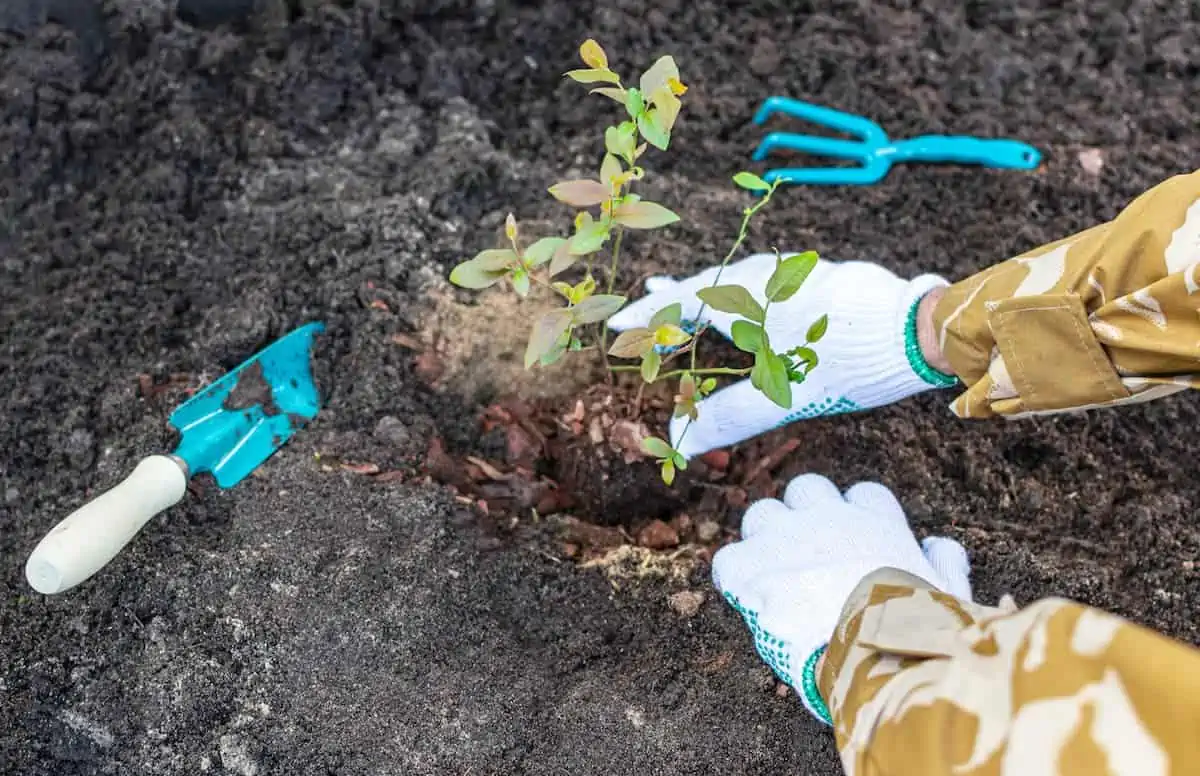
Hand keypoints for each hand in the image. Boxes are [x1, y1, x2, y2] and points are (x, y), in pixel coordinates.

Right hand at [607, 254, 955, 458]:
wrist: (920, 331)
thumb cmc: (849, 364)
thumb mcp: (784, 397)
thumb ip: (729, 418)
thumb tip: (679, 444)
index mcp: (749, 301)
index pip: (682, 305)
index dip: (648, 317)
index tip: (617, 322)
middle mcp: (770, 278)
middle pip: (708, 283)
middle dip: (676, 296)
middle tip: (648, 298)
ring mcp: (800, 273)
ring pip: (742, 276)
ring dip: (712, 287)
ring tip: (693, 295)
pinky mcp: (828, 276)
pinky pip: (770, 278)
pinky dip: (747, 288)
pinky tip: (758, 297)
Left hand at [712, 474, 970, 723]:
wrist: (871, 650)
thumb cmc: (915, 626)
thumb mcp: (948, 591)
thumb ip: (945, 561)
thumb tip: (938, 545)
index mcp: (876, 520)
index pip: (863, 495)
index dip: (857, 517)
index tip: (855, 544)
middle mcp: (827, 516)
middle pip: (806, 489)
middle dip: (804, 516)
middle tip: (806, 555)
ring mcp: (784, 536)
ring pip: (762, 514)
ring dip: (764, 540)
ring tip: (772, 577)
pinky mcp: (751, 567)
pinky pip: (728, 559)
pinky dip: (734, 578)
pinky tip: (744, 600)